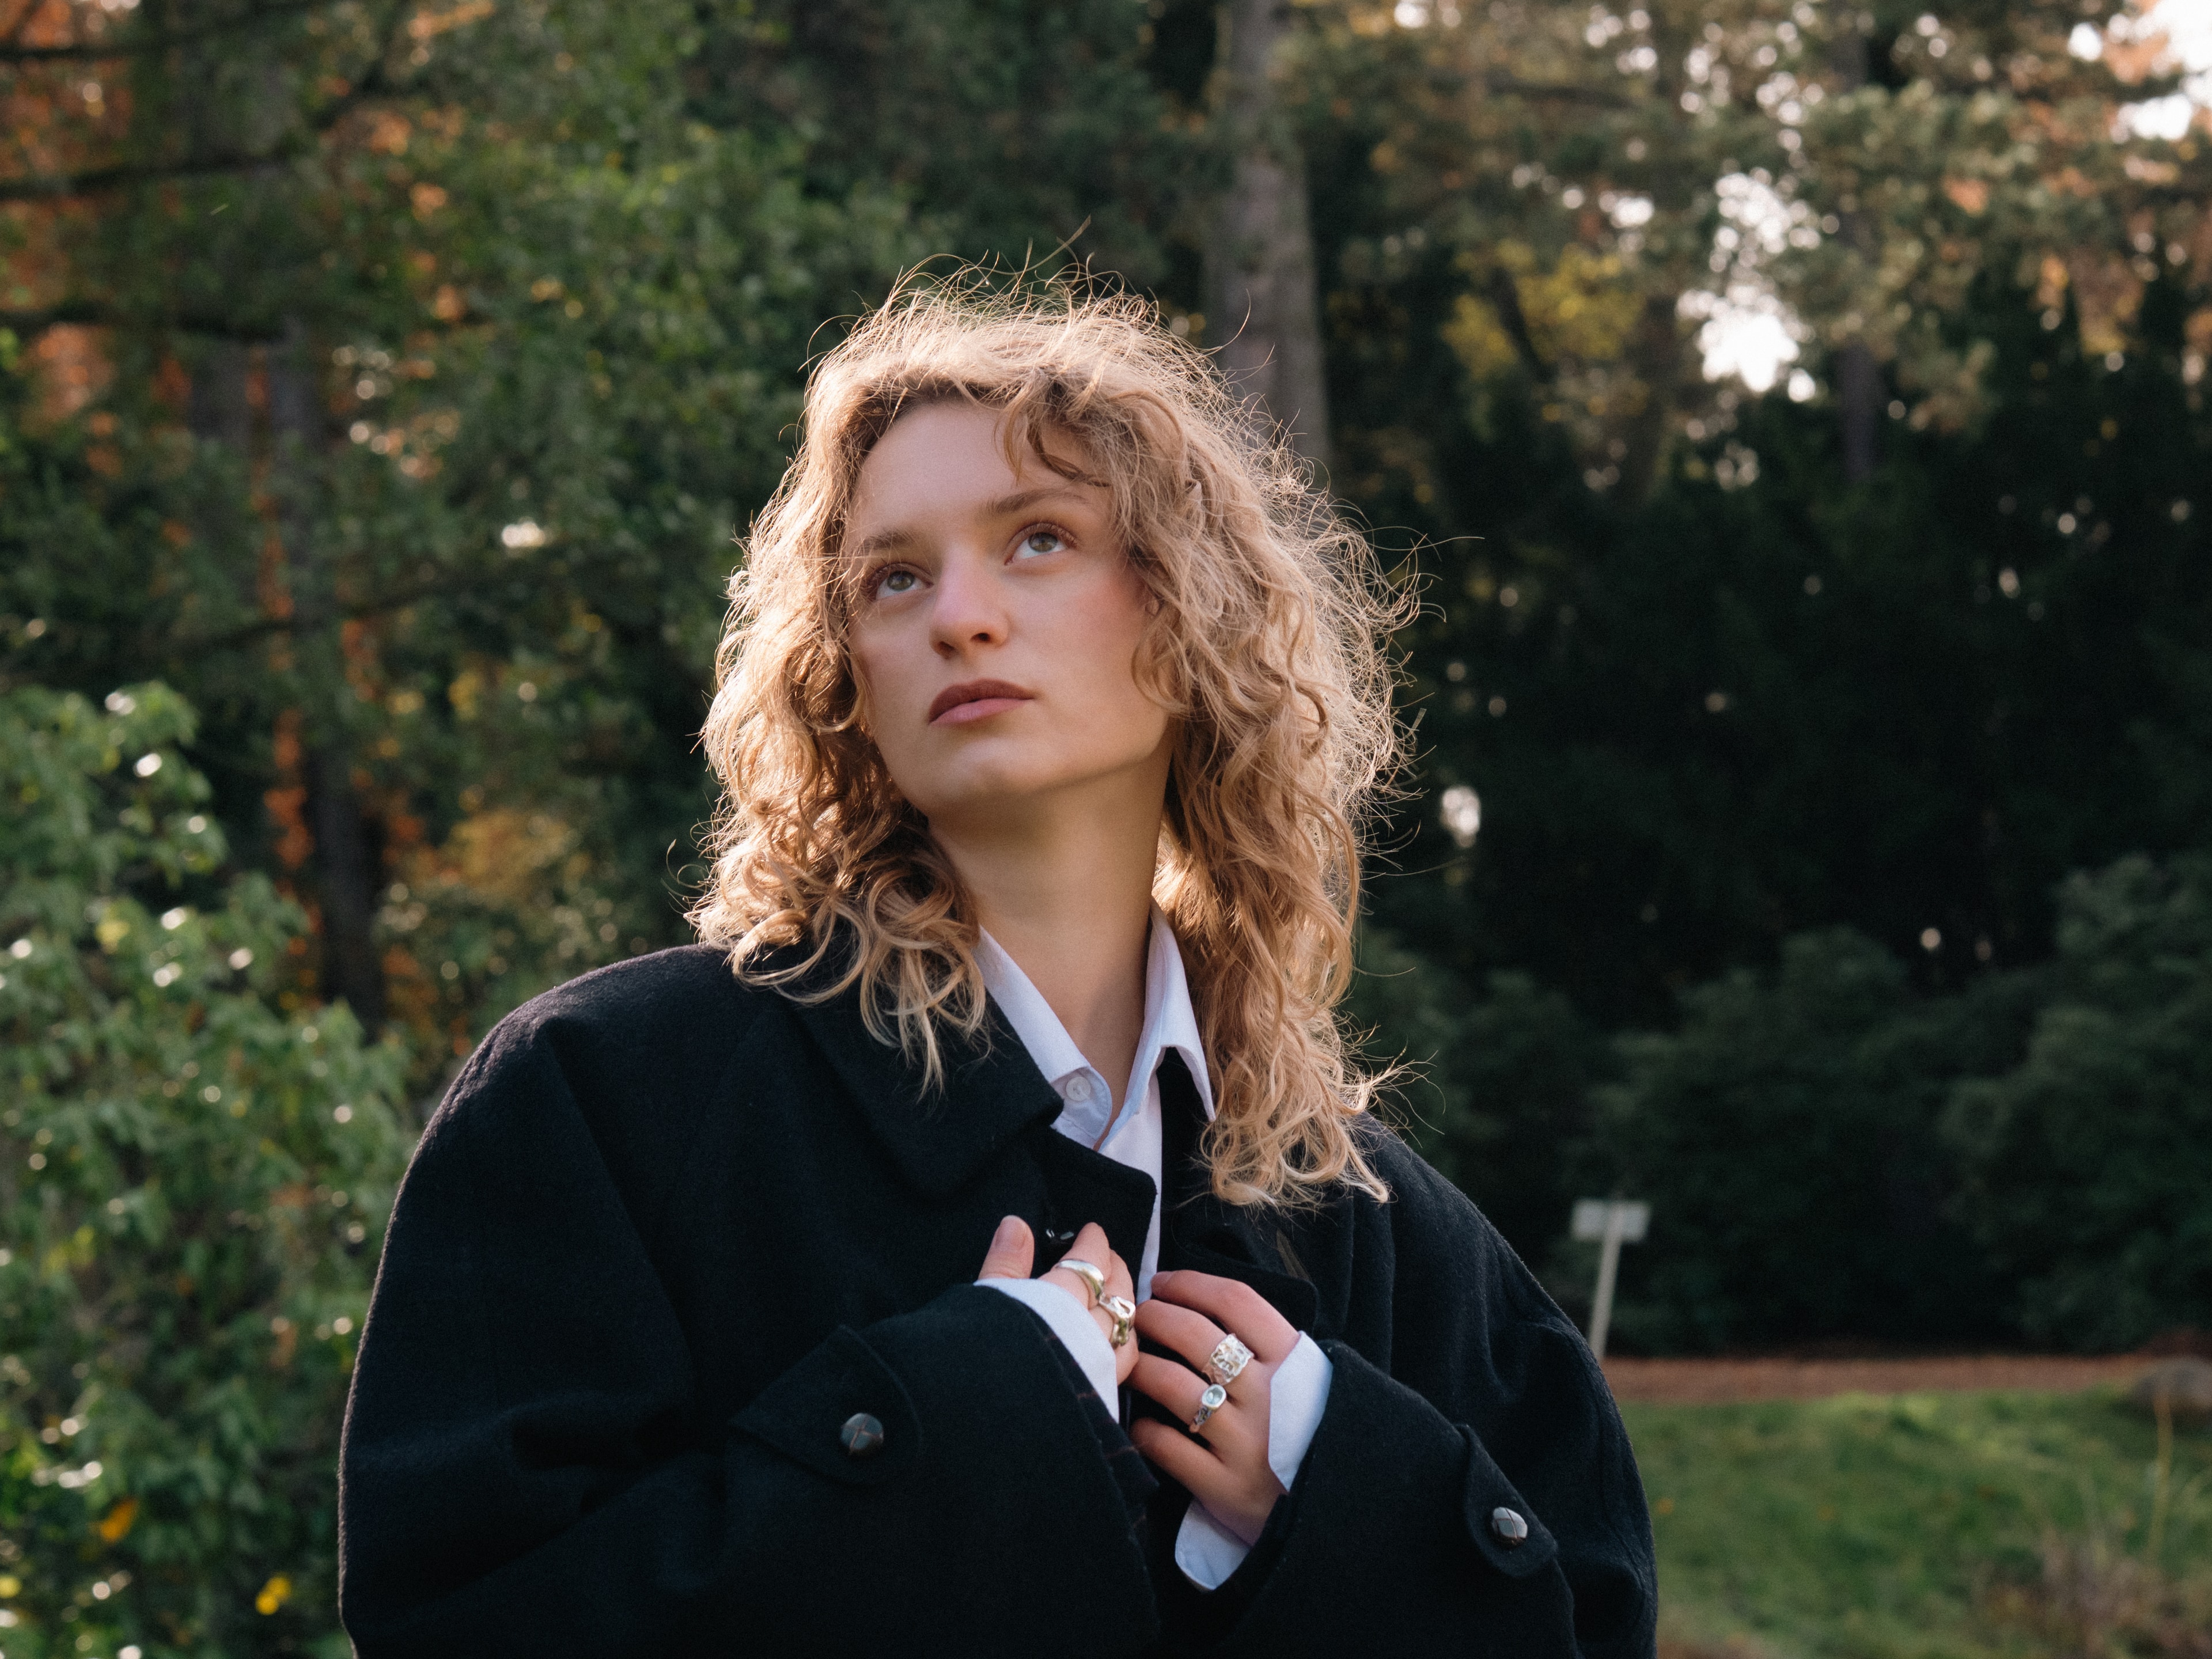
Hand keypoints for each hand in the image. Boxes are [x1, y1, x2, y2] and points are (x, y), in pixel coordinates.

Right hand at [976, 1216, 1139, 1385]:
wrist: (985, 1430)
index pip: (1089, 1262)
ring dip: (1124, 1304)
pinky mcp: (1100, 1399)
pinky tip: (1117, 1341)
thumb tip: (1016, 1224)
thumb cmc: (975, 1358)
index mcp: (1060, 1300)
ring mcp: (1099, 1367)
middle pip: (1116, 1291)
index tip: (1092, 1233)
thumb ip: (1004, 1263)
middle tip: (1107, 1258)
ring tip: (1115, 1295)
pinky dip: (1124, 1341)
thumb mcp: (983, 1303)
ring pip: (1127, 1326)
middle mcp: (1089, 1332)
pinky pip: (1124, 1361)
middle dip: (1114, 1269)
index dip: (1093, 1244)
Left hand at [1127, 1270, 1299, 1546]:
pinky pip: (1167, 1446)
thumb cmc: (1311, 1430)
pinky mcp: (1225, 1486)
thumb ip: (1268, 1346)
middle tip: (1139, 1316)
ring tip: (1129, 1362)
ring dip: (1141, 1366)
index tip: (1162, 1282)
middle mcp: (1268, 1397)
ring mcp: (1246, 1443)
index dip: (1190, 1283)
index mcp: (1293, 1362)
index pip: (1235, 1300)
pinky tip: (1142, 1422)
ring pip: (1172, 1386)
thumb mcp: (1308, 1379)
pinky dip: (1146, 1429)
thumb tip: (1202, 1303)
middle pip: (1195, 1335)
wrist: (1336, 1507)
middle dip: (1156, 1316)